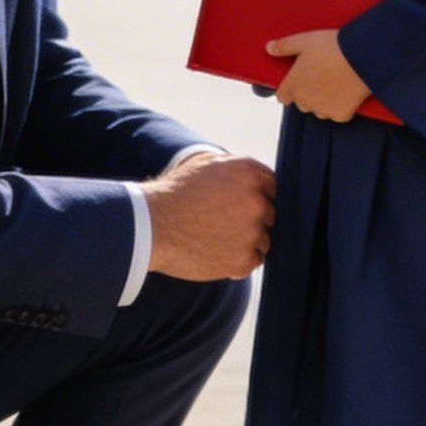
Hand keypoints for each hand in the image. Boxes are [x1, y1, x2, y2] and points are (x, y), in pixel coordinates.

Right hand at [144, 150, 274, 280]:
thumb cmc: (174, 193)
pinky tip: (215, 251)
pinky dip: (237, 260)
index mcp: (249, 173)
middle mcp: (256, 201)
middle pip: (270, 214)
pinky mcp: (243, 259)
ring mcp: (252, 232)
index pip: (274, 187)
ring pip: (264, 240)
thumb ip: (238, 170)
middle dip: (252, 219)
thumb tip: (257, 178)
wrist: (151, 225)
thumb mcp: (206, 165)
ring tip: (214, 237)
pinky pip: (253, 261)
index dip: (259, 197)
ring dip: (246, 241)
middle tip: (223, 222)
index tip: (242, 205)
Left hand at [266, 29, 372, 121]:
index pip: (283, 96)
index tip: (298, 82)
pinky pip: (338, 114)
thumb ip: (284, 46)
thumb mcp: (304, 41)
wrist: (361, 57)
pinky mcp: (341, 115)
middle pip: (302, 103)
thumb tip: (270, 48)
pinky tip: (346, 91)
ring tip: (335, 81)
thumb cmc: (333, 47)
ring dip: (324, 101)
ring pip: (319, 109)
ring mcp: (323, 110)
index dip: (289, 89)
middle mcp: (305, 101)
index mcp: (293, 85)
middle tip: (322, 76)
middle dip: (309, 93)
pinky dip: (341, 106)